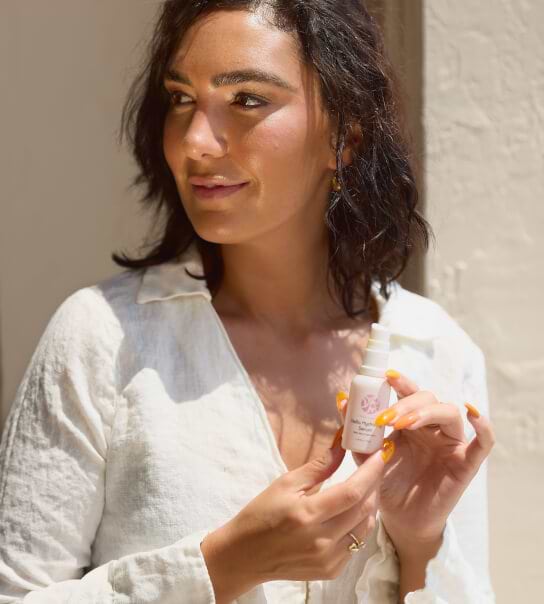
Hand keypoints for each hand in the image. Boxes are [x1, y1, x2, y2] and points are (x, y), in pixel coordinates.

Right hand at [201, 440, 390, 602]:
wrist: (245, 556)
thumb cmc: (261, 514)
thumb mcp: (286, 484)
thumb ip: (319, 466)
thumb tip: (342, 443)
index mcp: (307, 515)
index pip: (352, 492)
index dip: (371, 471)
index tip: (380, 453)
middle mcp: (321, 541)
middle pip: (364, 509)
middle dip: (374, 483)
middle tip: (374, 465)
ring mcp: (328, 560)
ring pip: (365, 528)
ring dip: (370, 504)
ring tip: (366, 485)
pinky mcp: (331, 571)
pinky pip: (356, 543)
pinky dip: (360, 524)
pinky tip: (352, 510)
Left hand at [336, 371, 494, 557]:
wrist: (400, 518)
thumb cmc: (386, 483)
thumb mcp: (366, 455)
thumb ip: (356, 430)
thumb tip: (341, 400)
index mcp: (410, 420)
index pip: (409, 392)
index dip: (401, 382)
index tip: (385, 375)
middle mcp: (432, 427)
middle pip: (428, 398)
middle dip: (405, 404)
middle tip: (385, 417)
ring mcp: (451, 443)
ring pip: (449, 412)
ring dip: (427, 412)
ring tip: (403, 424)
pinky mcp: (466, 463)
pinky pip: (484, 442)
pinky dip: (483, 426)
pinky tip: (472, 412)